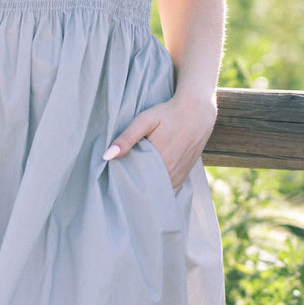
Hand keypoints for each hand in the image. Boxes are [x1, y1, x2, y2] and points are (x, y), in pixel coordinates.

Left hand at [102, 91, 217, 192]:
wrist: (197, 111)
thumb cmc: (168, 114)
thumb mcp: (145, 120)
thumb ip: (126, 138)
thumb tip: (106, 156)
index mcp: (159, 163)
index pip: (135, 184)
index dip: (122, 185)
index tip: (113, 182)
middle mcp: (171, 174)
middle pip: (146, 191)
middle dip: (133, 190)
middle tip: (120, 185)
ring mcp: (179, 176)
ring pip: (158, 193)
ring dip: (147, 192)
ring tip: (133, 187)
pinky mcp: (184, 175)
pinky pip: (169, 192)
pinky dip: (159, 191)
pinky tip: (149, 186)